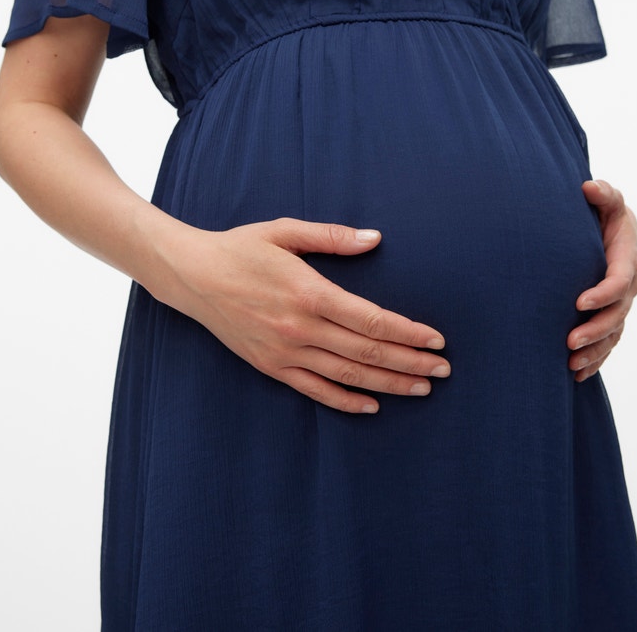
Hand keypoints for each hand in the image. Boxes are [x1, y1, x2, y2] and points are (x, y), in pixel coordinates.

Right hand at [155, 217, 449, 413]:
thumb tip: (375, 239)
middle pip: (368, 353)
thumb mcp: (286, 231)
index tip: (436, 340)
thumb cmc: (242, 248)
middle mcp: (301, 328)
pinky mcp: (271, 366)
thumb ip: (333, 237)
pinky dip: (346, 401)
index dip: (409, 333)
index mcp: (309, 292)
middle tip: (443, 370)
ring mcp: (285, 352)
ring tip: (422, 388)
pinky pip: (315, 390)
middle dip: (411, 363)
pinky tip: (372, 405)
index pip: (372, 321)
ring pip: (348, 376)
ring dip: (389, 384)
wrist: (193, 276)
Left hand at [567, 180, 636, 381]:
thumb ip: (603, 194)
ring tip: (570, 364)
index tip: (578, 302)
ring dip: (593, 352)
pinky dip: (595, 361)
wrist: (611, 230)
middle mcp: (628, 287)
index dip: (602, 294)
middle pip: (616, 316)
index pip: (619, 281)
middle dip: (594, 330)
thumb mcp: (608, 200)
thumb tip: (589, 187)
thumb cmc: (606, 214)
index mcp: (627, 259)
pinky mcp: (611, 317)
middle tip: (569, 341)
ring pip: (612, 335)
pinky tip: (575, 375)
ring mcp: (620, 305)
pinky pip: (607, 344)